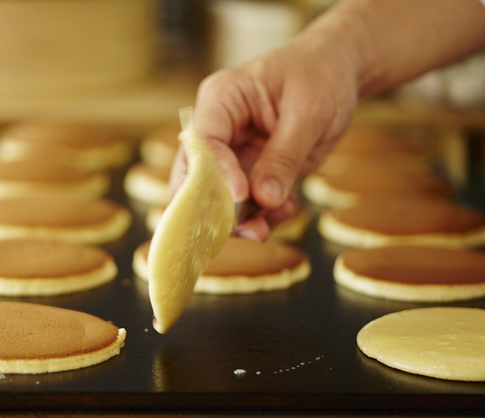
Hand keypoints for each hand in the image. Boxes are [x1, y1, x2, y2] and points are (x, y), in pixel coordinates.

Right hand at [170, 36, 358, 241]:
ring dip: (241, 219)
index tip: (240, 196)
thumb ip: (284, 157)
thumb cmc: (320, 76)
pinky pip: (246, 204)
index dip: (215, 173)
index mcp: (222, 99)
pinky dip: (261, 216)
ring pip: (218, 198)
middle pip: (196, 176)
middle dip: (215, 208)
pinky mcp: (249, 172)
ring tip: (267, 226)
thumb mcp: (310, 114)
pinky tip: (284, 209)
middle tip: (242, 229)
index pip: (203, 141)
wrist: (337, 73)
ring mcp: (231, 153)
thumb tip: (263, 198)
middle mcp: (218, 128)